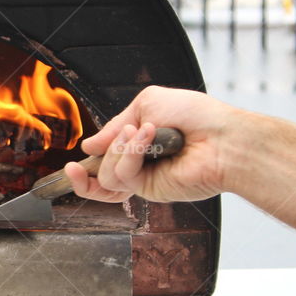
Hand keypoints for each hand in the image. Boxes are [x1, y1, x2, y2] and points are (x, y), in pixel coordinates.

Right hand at [64, 86, 237, 202]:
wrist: (223, 137)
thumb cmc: (196, 116)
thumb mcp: (147, 104)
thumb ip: (113, 125)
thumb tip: (88, 146)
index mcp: (138, 143)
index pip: (103, 158)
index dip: (86, 162)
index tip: (72, 163)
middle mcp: (139, 164)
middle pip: (98, 174)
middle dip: (97, 158)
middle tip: (104, 147)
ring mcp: (144, 179)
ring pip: (106, 175)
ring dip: (119, 149)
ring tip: (143, 132)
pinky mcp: (150, 190)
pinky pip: (122, 176)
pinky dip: (130, 154)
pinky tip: (147, 137)